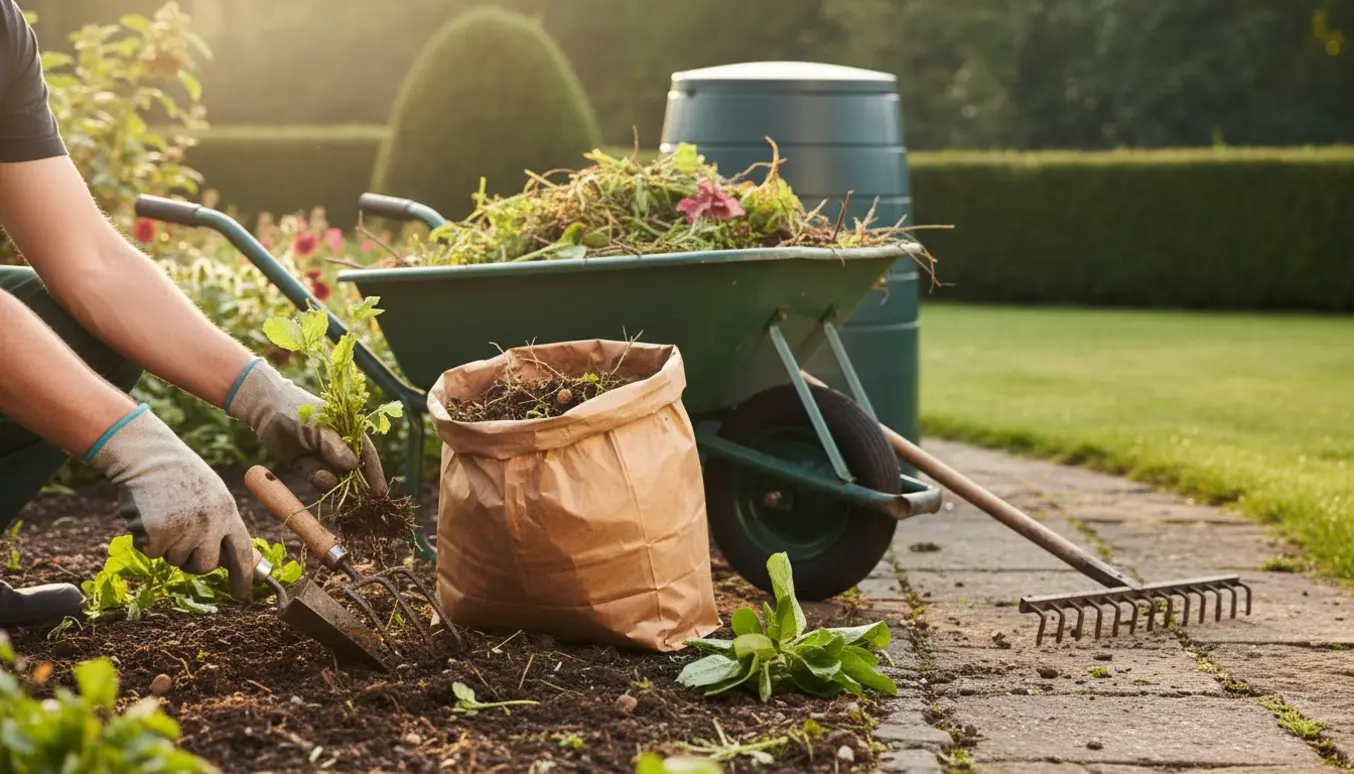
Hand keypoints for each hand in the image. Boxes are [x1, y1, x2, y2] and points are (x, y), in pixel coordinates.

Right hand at [87, 405, 255, 598]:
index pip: (242, 552)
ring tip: (163, 514)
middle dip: (192, 562)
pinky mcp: (158, 534)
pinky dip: (146, 540)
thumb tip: (229, 559)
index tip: (242, 594)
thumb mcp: (211, 495)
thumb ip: (220, 523)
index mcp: (228, 511)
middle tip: (180, 540)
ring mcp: (185, 529)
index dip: (244, 576)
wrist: (147, 455)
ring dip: (166, 546)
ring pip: (175, 561)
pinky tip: (148, 515)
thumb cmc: (178, 475)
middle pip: (205, 566)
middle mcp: (210, 523)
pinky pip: (152, 553)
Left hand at [224, 358, 387, 496]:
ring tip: (320, 475)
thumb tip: (353, 466)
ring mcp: (322, 457)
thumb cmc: (298, 410)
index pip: (367, 455)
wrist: (266, 408)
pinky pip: (317, 479)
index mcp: (349, 433)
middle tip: (360, 501)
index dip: (374, 473)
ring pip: (334, 478)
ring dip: (333, 483)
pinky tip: (315, 475)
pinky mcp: (306, 465)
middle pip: (353, 471)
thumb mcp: (317, 426)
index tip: (380, 493)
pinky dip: (318, 481)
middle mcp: (338, 447)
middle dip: (356, 485)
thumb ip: (334, 446)